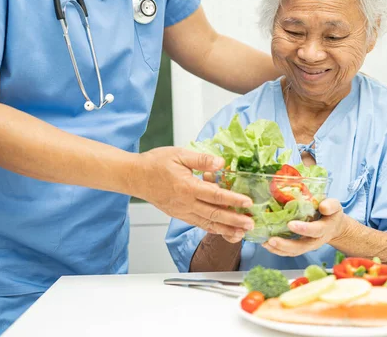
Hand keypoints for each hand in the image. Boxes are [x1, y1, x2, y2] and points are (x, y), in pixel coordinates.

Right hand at [134, 147, 253, 240]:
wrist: (135, 177)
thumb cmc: (155, 163)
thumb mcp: (179, 154)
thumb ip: (201, 160)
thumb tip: (221, 163)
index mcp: (187, 187)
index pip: (215, 195)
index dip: (233, 199)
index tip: (248, 202)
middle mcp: (186, 203)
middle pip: (214, 214)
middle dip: (235, 220)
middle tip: (251, 224)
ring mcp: (182, 212)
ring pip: (207, 223)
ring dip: (226, 229)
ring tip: (242, 233)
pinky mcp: (179, 215)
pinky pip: (199, 224)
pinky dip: (213, 229)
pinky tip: (224, 231)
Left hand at [262, 198, 348, 256]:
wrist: (333, 227)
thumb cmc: (331, 214)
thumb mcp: (335, 207)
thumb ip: (331, 206)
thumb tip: (323, 206)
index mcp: (324, 229)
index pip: (315, 230)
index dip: (303, 229)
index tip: (290, 224)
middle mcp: (315, 241)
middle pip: (301, 247)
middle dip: (285, 245)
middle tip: (272, 240)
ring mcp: (307, 246)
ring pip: (293, 252)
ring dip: (279, 249)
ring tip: (265, 243)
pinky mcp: (300, 247)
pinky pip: (289, 252)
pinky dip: (277, 250)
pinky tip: (266, 245)